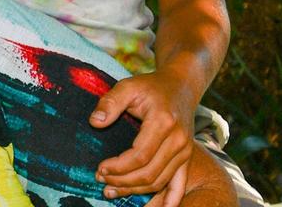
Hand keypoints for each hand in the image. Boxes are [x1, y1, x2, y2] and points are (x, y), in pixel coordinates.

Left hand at [90, 71, 195, 205]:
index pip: (139, 156)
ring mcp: (185, 151)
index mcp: (163, 122)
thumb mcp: (128, 86)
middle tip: (101, 180)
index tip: (100, 168)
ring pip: (160, 181)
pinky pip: (178, 184)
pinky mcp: (186, 157)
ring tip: (113, 191)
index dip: (118, 167)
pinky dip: (169, 200)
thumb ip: (110, 102)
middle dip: (123, 181)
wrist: (181, 87)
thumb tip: (95, 122)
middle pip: (149, 173)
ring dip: (136, 191)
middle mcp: (178, 140)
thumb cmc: (151, 86)